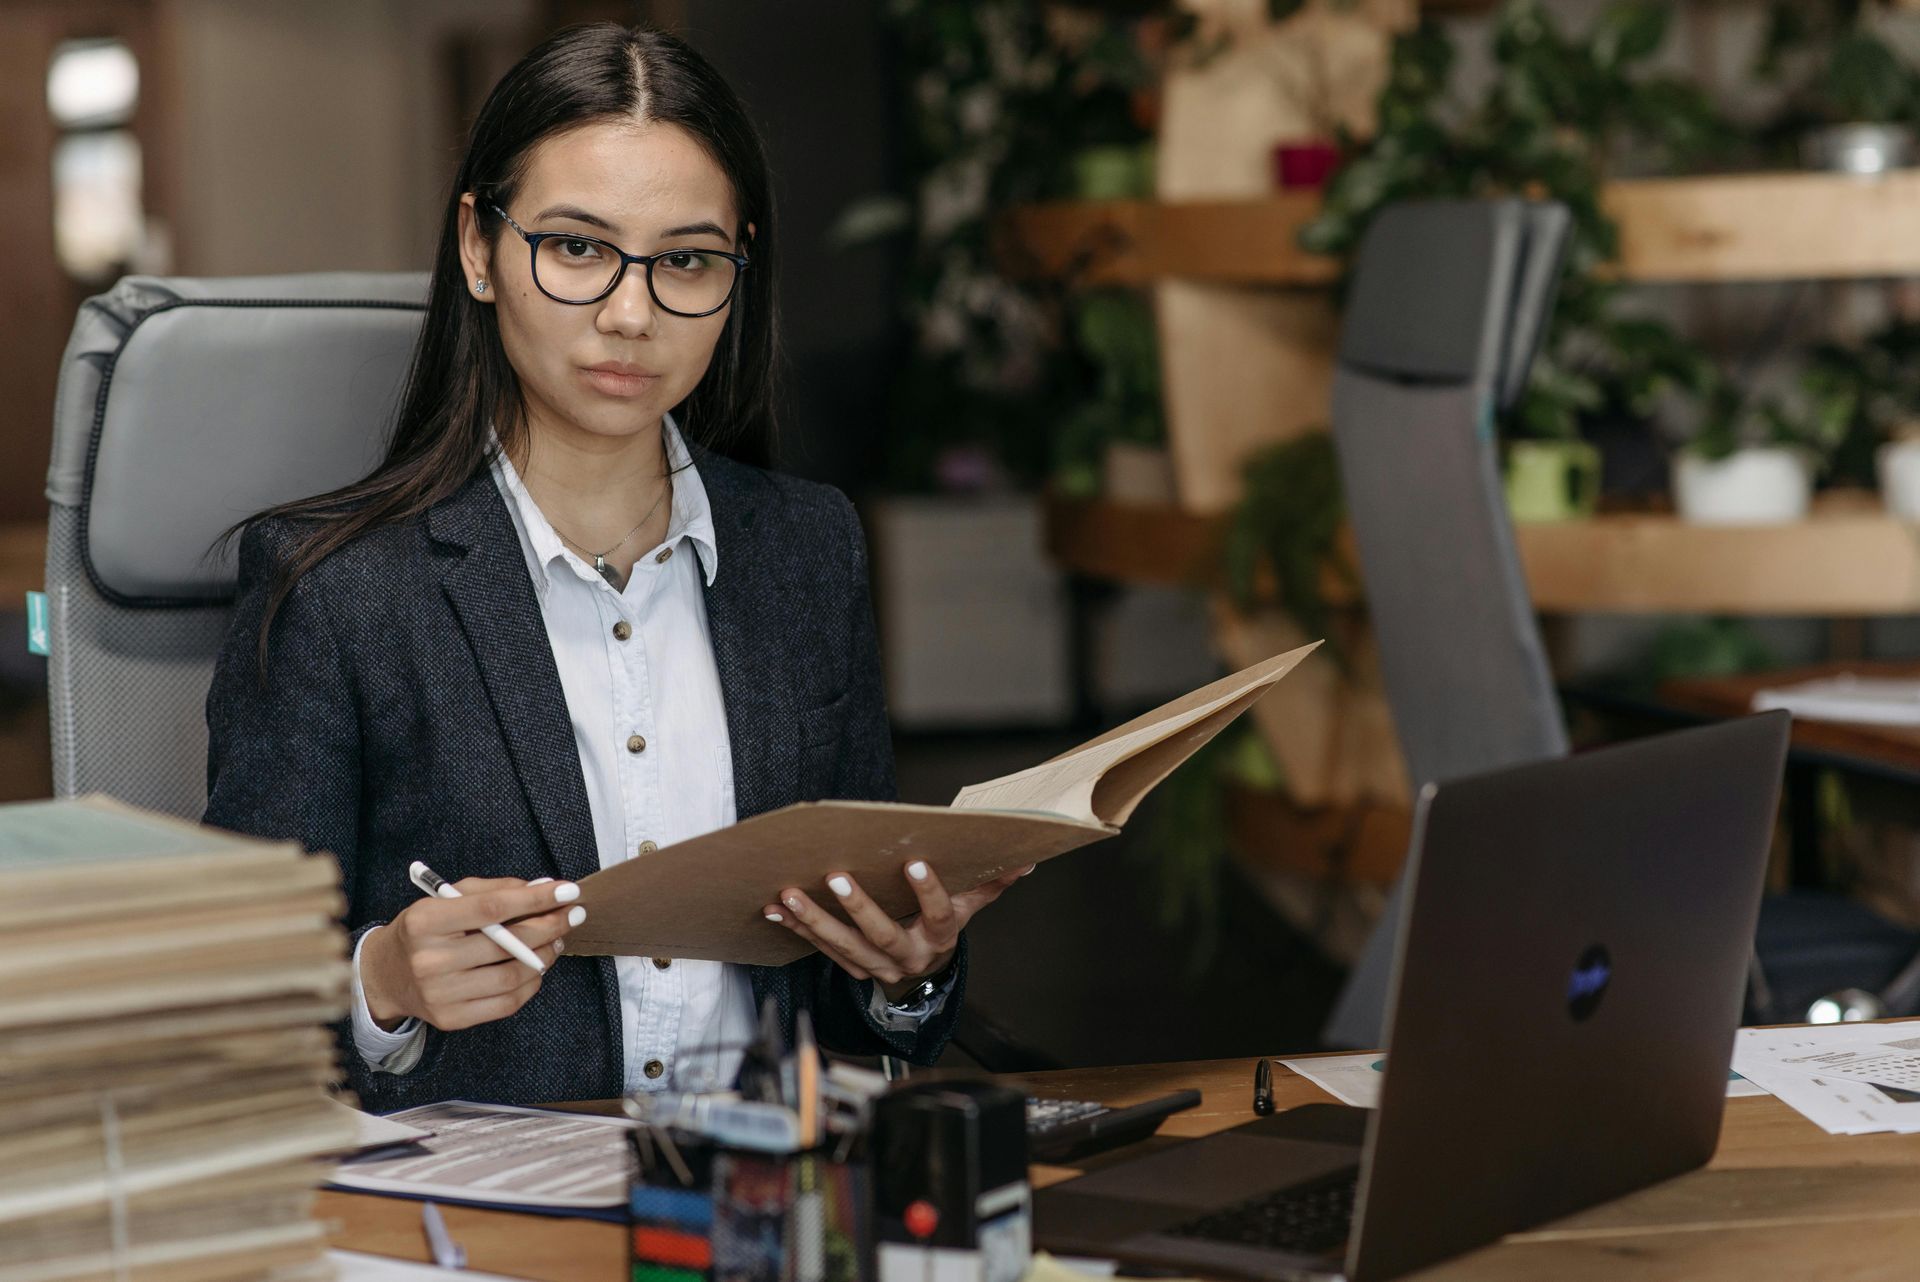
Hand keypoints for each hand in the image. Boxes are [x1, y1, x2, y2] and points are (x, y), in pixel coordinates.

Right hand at [361, 876, 584, 1031]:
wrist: (386, 975)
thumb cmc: (424, 930)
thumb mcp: (446, 898)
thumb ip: (492, 890)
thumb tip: (542, 888)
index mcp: (425, 921)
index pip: (491, 908)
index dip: (535, 899)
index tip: (567, 890)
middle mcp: (430, 960)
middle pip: (507, 944)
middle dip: (549, 926)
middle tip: (572, 915)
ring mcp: (440, 994)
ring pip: (512, 975)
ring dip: (545, 955)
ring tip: (557, 940)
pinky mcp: (452, 1018)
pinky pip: (507, 1003)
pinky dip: (531, 983)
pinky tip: (538, 966)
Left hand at [762, 860, 1031, 1000]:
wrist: (924, 971)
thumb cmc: (943, 925)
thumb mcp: (970, 905)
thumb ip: (991, 882)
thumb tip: (1026, 859)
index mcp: (939, 935)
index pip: (938, 913)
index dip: (928, 891)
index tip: (914, 862)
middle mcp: (907, 955)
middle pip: (881, 934)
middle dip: (857, 906)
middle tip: (835, 876)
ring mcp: (876, 965)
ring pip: (843, 946)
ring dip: (813, 920)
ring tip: (788, 895)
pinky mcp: (851, 966)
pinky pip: (821, 950)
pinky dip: (797, 930)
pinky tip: (776, 910)